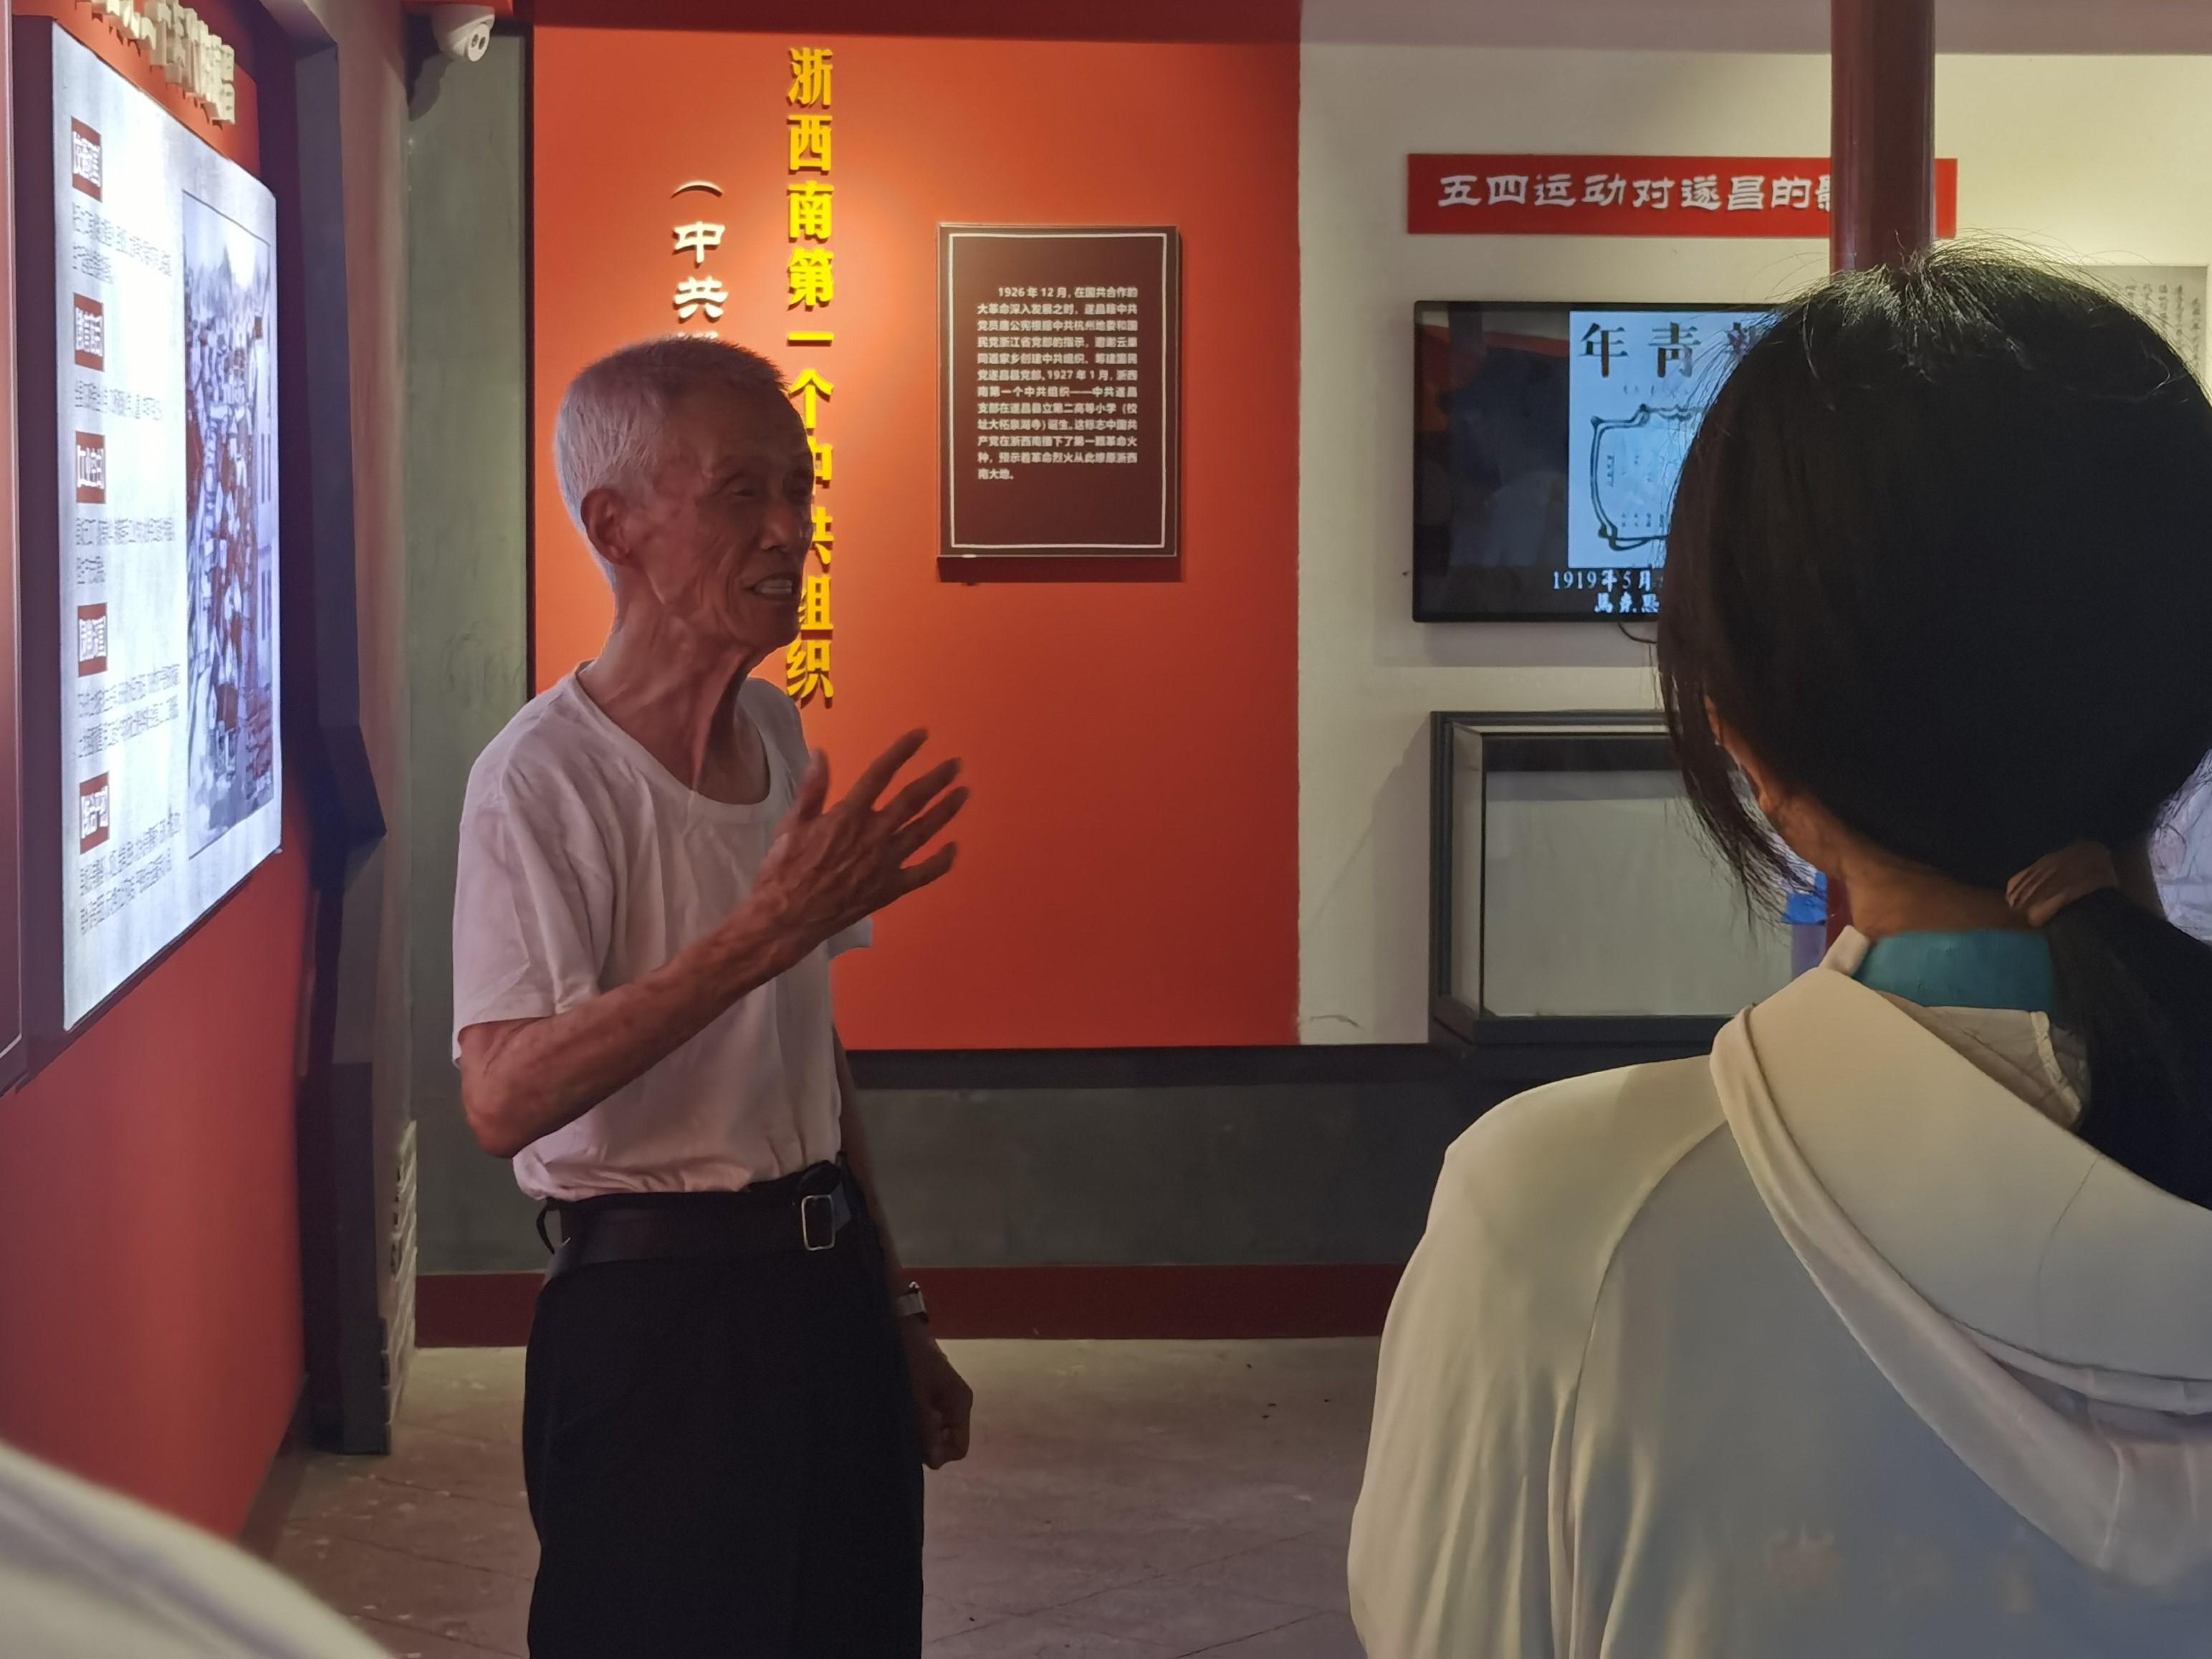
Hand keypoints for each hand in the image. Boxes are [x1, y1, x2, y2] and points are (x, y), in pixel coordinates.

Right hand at [746, 730, 967, 958]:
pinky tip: (954, 849)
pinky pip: (923, 874)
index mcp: (849, 815)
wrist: (788, 918)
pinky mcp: (891, 888)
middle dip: (936, 780)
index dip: (902, 752)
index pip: (881, 774)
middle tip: (957, 764)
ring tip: (964, 793)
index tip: (922, 735)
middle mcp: (874, 834)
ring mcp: (886, 863)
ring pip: (924, 831)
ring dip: (946, 810)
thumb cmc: (784, 870)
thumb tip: (821, 754)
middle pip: (912, 800)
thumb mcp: (791, 825)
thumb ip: (812, 790)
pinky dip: (941, 861)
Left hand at [903, 1321, 972, 1468]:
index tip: (915, 1449)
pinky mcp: (932, 1396)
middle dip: (926, 1443)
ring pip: (935, 1431)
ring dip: (918, 1432)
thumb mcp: (917, 1396)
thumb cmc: (912, 1359)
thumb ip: (927, 1429)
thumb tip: (935, 1463)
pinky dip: (915, 1422)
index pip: (959, 1448)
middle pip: (947, 1441)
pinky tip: (900, 1412)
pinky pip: (928, 1420)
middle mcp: (957, 1404)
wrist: (901, 1327)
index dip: (939, 1455)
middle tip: (903, 1431)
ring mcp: (944, 1400)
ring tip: (899, 1420)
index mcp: (961, 1403)